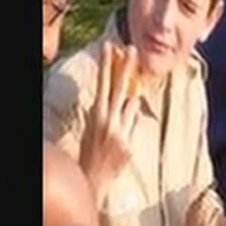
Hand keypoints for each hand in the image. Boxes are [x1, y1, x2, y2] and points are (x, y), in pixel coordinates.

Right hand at [79, 42, 141, 199]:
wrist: (91, 178)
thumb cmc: (94, 149)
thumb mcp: (98, 125)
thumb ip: (116, 110)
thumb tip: (134, 96)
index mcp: (96, 113)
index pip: (103, 83)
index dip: (107, 65)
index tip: (111, 47)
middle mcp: (107, 120)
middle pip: (120, 88)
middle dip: (126, 67)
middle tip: (132, 48)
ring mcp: (119, 131)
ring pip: (131, 107)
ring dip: (128, 108)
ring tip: (113, 124)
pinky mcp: (128, 144)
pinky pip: (134, 126)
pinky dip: (130, 127)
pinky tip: (118, 143)